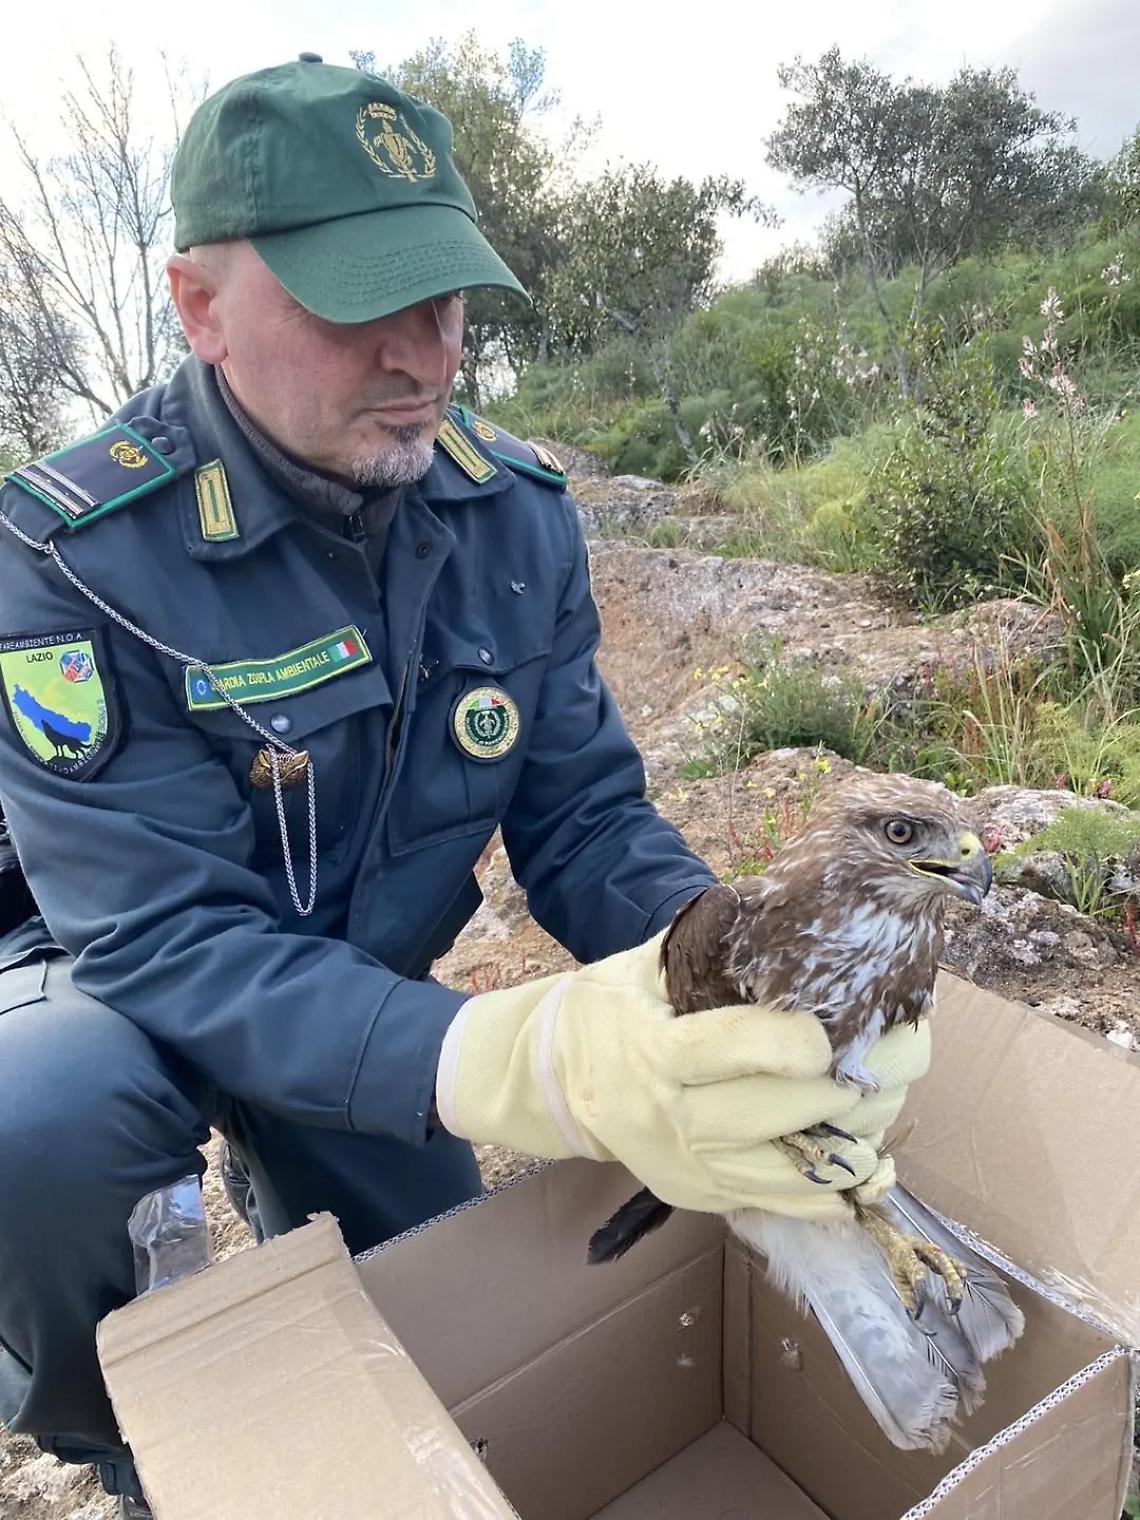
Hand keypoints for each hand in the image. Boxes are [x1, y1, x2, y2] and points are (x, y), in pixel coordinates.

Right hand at [434, 932, 930, 1216]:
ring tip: (899, 1093)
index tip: (833, 1027)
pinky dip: (838, 1188)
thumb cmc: (606, 1009)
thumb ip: (706, 942)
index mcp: (653, 1050)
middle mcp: (671, 1118)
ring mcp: (690, 1167)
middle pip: (780, 1113)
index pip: (726, 1050)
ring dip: (862, 1135)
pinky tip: (875, 1162)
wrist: (551, 1084)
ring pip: (794, 1170)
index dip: (787, 1044)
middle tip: (912, 1046)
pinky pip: (783, 1204)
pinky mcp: (703, 1197)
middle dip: (859, 1082)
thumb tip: (785, 906)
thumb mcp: (639, 965)